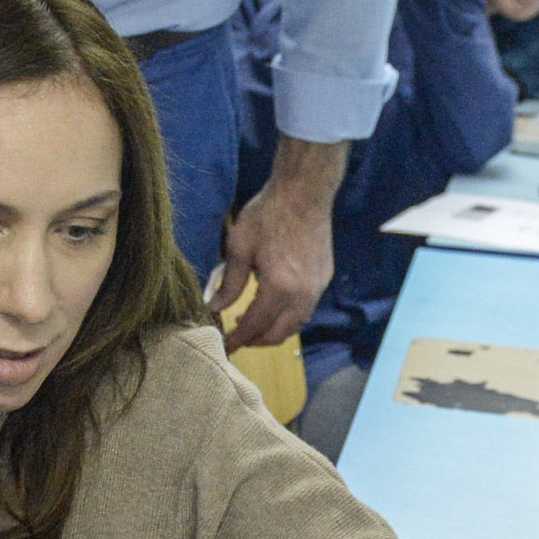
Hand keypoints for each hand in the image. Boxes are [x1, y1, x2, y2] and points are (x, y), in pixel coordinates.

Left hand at [210, 136, 342, 348]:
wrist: (304, 193)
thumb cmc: (267, 215)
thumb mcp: (239, 247)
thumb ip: (228, 283)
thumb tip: (214, 306)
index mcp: (279, 288)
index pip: (256, 326)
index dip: (239, 339)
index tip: (225, 346)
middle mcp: (303, 294)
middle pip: (279, 333)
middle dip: (256, 341)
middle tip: (237, 337)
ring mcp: (317, 288)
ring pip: (296, 325)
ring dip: (274, 330)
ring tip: (252, 321)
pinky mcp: (324, 278)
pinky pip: (306, 310)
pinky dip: (288, 317)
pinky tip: (273, 306)